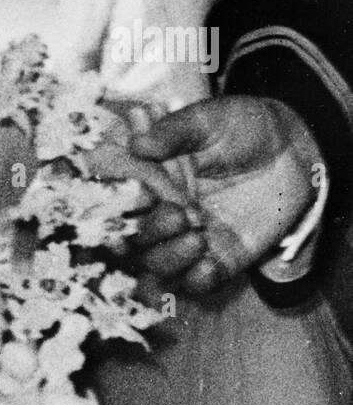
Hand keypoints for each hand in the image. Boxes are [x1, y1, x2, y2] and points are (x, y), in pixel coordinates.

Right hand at [128, 96, 320, 292]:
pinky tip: (210, 263)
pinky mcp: (220, 257)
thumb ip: (173, 132)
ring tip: (199, 236)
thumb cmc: (242, 125)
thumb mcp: (206, 120)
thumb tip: (136, 143)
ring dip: (170, 258)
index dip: (112, 205)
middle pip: (132, 238)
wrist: (293, 149)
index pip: (117, 197)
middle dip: (150, 232)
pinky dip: (196, 280)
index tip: (130, 200)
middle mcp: (162, 208)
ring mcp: (189, 236)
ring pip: (157, 266)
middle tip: (182, 212)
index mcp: (149, 175)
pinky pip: (195, 284)